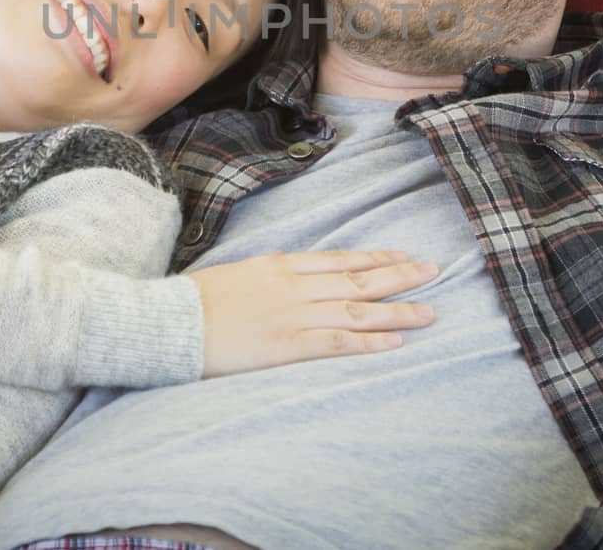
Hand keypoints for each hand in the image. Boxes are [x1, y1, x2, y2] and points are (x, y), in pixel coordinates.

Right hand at [190, 249, 438, 377]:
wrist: (169, 321)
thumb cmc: (196, 301)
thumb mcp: (237, 274)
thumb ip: (267, 275)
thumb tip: (287, 275)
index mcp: (280, 265)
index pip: (339, 260)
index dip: (374, 259)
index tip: (401, 256)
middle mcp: (294, 285)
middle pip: (358, 280)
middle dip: (399, 276)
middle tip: (433, 272)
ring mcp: (293, 315)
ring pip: (357, 310)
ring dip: (396, 311)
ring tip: (428, 312)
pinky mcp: (287, 346)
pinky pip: (338, 343)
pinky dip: (369, 342)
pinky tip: (395, 343)